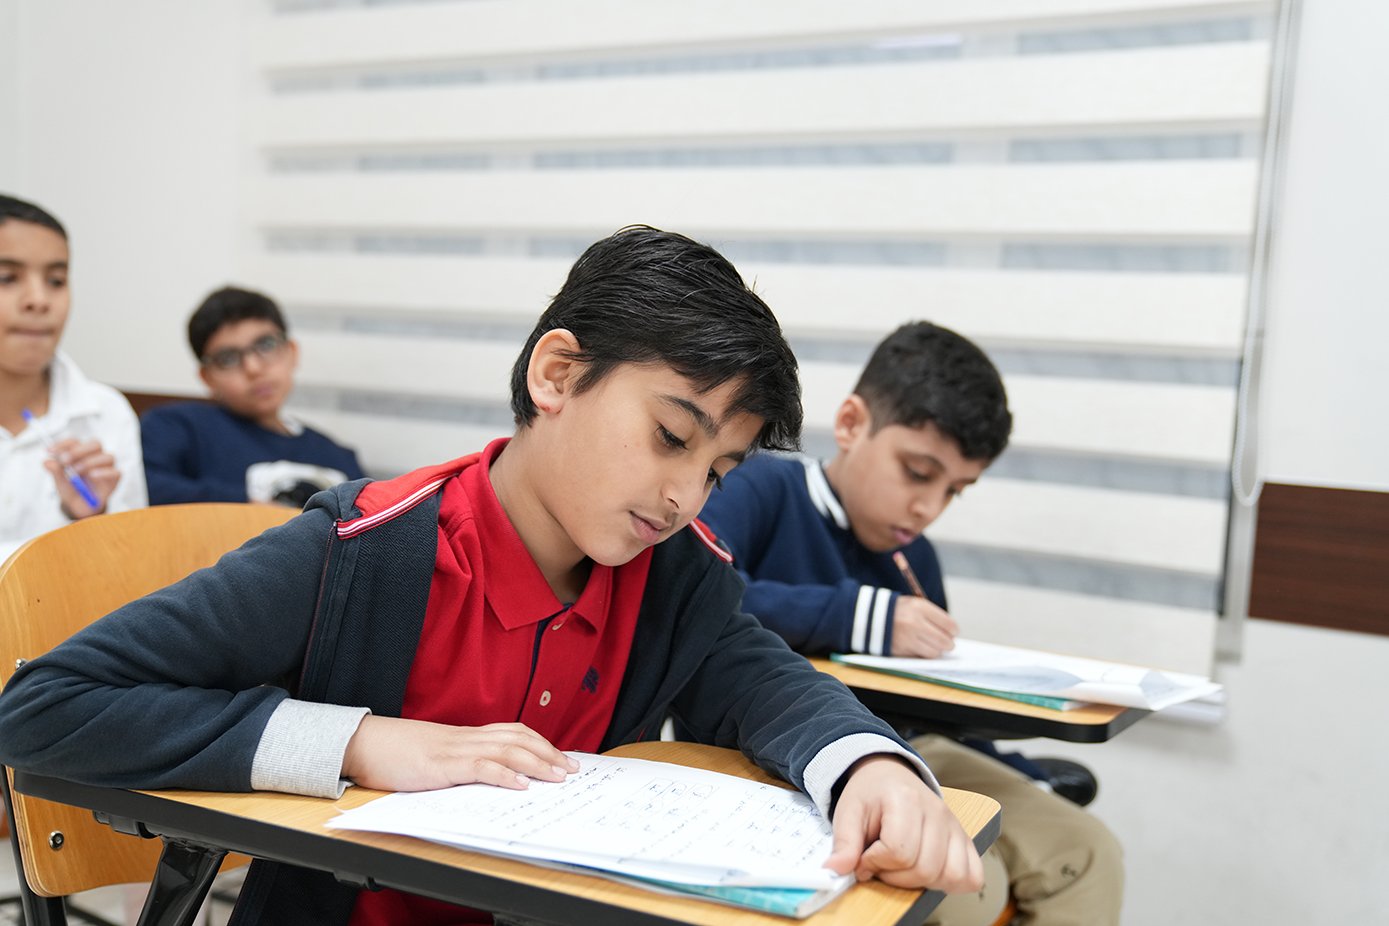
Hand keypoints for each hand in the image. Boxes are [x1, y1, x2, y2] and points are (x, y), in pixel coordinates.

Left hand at [43, 438, 120, 517]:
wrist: (81, 507)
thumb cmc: (72, 490)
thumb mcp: (60, 483)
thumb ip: (56, 472)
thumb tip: (47, 462)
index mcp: (81, 453)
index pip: (75, 442)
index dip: (63, 444)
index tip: (50, 451)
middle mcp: (96, 457)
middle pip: (96, 444)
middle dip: (79, 450)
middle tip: (65, 460)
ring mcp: (107, 467)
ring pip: (107, 457)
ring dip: (90, 462)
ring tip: (77, 471)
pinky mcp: (114, 479)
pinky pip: (115, 472)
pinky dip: (104, 473)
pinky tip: (92, 476)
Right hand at [341, 716, 579, 791]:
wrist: (364, 743)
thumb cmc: (396, 753)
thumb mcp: (436, 756)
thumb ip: (461, 763)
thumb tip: (489, 778)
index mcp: (466, 736)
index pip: (514, 732)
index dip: (541, 743)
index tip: (563, 757)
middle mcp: (466, 739)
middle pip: (518, 739)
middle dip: (549, 754)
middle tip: (573, 770)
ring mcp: (454, 750)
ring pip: (505, 750)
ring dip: (536, 763)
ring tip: (557, 777)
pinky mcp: (441, 766)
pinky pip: (478, 768)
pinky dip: (502, 775)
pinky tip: (519, 785)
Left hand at [824, 755, 982, 892]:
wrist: (889, 774)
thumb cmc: (870, 793)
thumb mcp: (847, 811)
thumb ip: (844, 843)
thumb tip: (835, 870)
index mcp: (906, 800)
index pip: (898, 851)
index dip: (874, 863)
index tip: (863, 858)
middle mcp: (936, 811)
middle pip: (925, 868)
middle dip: (895, 877)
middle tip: (880, 864)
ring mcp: (954, 825)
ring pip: (950, 876)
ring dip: (922, 882)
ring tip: (903, 867)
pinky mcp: (964, 838)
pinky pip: (972, 875)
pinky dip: (953, 882)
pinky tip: (929, 873)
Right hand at [890, 596, 956, 657]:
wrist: (871, 617)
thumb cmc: (898, 611)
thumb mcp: (914, 605)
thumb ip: (933, 616)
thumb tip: (951, 632)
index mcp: (920, 607)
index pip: (948, 624)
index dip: (953, 630)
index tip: (953, 632)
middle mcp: (915, 622)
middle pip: (944, 640)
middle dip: (949, 643)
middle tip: (948, 643)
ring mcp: (908, 637)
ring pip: (934, 651)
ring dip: (937, 650)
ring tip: (935, 645)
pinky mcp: (902, 649)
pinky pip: (922, 656)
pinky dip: (925, 654)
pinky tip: (923, 647)